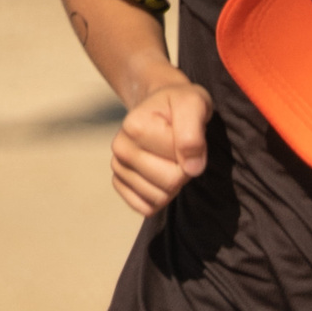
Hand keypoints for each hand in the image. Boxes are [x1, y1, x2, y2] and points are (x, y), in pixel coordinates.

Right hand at [109, 75, 212, 218]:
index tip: (188, 137)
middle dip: (184, 170)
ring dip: (174, 184)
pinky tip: (161, 175)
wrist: (160, 105)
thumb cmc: (178, 103)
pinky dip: (160, 197)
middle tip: (182, 151)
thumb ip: (193, 132)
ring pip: (158, 198)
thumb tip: (192, 168)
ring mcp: (118, 167)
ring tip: (172, 159)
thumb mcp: (194, 104)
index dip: (192, 154)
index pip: (178, 164)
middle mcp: (120, 148)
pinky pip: (145, 207)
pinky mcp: (119, 183)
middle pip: (168, 183)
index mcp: (135, 127)